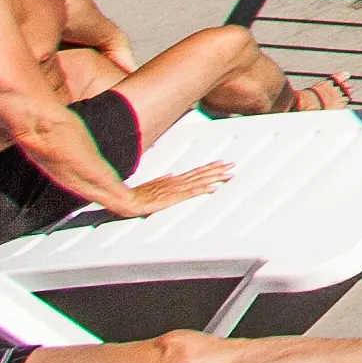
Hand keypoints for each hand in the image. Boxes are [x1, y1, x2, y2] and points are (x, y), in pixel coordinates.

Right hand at [118, 164, 235, 215]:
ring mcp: (176, 189)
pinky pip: (191, 193)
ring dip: (216, 177)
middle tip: (233, 164)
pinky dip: (204, 189)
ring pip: (200, 180)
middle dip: (218, 169)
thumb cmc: (138, 194)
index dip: (209, 167)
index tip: (222, 163)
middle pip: (202, 173)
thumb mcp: (152, 185)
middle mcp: (178, 182)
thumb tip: (171, 175)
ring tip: (229, 174)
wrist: (127, 199)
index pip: (196, 171)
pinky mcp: (173, 198)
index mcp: (174, 180)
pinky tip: (214, 188)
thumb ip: (162, 180)